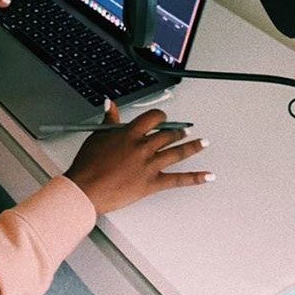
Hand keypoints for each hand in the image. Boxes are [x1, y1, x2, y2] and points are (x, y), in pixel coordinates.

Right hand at [64, 101, 212, 214]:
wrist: (86, 189)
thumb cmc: (88, 166)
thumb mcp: (97, 137)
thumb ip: (109, 120)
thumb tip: (110, 105)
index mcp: (129, 134)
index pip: (152, 118)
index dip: (160, 116)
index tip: (163, 117)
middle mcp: (143, 148)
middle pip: (167, 135)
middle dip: (178, 132)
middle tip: (186, 131)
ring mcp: (149, 165)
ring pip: (177, 152)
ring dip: (192, 146)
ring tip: (202, 143)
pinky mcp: (152, 183)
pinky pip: (178, 180)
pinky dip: (195, 178)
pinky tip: (207, 176)